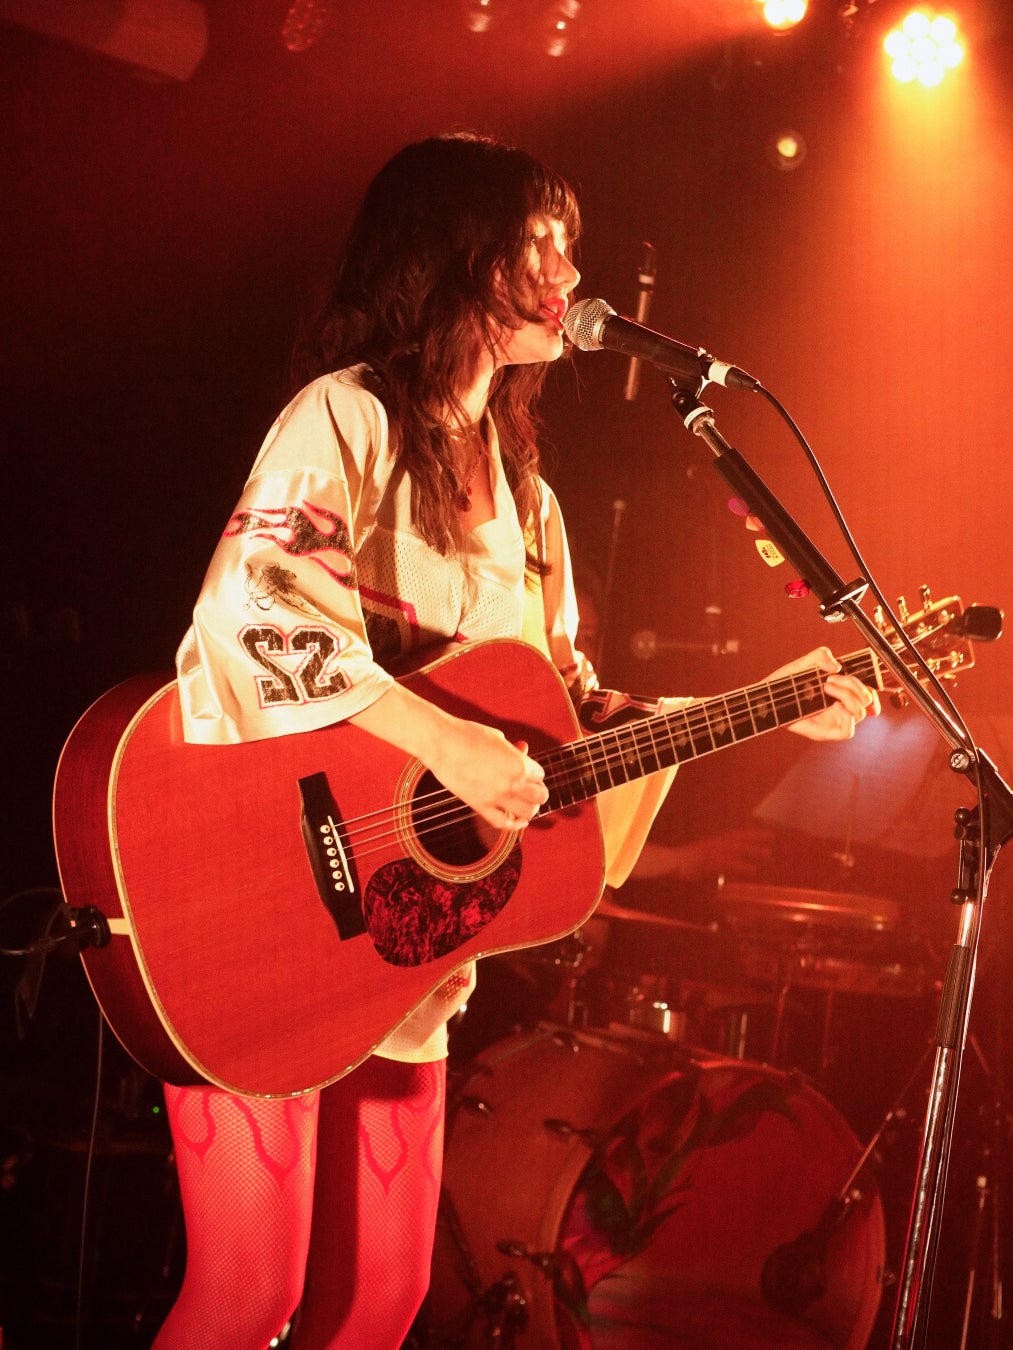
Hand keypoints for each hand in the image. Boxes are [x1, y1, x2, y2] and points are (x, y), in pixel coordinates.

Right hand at [349, 680, 547, 831]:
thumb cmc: (468, 734)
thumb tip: (522, 751)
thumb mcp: (497, 737)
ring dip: (530, 809)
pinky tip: (519, 822)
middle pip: (539, 796)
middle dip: (538, 793)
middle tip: (533, 790)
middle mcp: (512, 782)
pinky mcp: (480, 805)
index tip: (530, 773)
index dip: (536, 773)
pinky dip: (514, 825)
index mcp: (519, 763)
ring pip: (527, 812)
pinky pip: (503, 822)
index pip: (540, 775)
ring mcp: (496, 796)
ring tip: (526, 805)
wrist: (441, 742)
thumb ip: (512, 749)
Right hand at [634, 828, 774, 882]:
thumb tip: (723, 873)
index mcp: (714, 843)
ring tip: (768, 854)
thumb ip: (715, 866)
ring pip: (736, 849)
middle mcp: (715, 844)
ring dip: (752, 850)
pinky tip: (753, 869)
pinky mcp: (710, 861)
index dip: (751, 834)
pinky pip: (729, 862)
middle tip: (774, 838)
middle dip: (756, 838)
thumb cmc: (683, 864)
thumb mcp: (702, 864)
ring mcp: (712, 851)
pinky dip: (741, 865)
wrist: (669, 863)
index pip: (736, 835)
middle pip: (739, 839)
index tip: (766, 834)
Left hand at [773, 646, 880, 741]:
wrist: (768, 696)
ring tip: (826, 685)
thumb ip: (822, 655)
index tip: (865, 678)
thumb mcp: (806, 662)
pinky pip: (848, 731)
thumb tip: (837, 666)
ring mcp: (835, 721)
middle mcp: (841, 707)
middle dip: (855, 685)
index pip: (869, 695)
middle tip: (831, 678)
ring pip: (861, 713)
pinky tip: (833, 703)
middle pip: (867, 700)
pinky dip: (847, 716)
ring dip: (849, 695)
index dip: (873, 689)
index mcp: (841, 693)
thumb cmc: (786, 682)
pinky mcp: (826, 732)